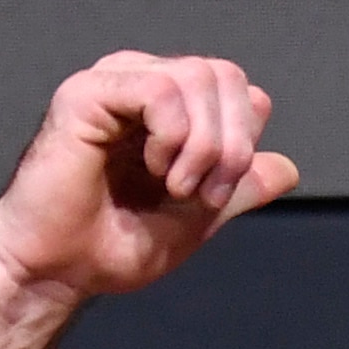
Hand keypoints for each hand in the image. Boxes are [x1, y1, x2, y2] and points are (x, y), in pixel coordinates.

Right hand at [0, 52, 299, 303]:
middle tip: (201, 195)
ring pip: (199, 77)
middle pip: (226, 76)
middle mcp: (142, 83)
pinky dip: (175, 135)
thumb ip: (239, 189)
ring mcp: (114, 83)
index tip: (217, 196)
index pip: (238, 89)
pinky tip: (156, 169)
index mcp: (168, 109)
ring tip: (177, 187)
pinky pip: (160, 88)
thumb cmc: (111, 246)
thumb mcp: (196, 219)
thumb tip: (288, 168)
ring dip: (204, 145)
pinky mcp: (88, 93)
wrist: (60, 272)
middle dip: (232, 145)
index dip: (244, 140)